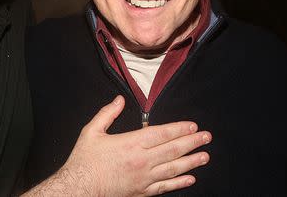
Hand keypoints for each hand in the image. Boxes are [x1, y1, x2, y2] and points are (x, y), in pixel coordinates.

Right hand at [24, 95, 210, 195]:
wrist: (79, 188)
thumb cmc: (85, 160)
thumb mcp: (92, 131)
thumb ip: (107, 114)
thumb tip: (120, 100)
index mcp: (131, 143)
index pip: (162, 134)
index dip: (179, 129)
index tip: (193, 126)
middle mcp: (141, 161)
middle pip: (173, 150)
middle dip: (192, 142)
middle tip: (207, 137)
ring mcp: (144, 178)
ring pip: (173, 169)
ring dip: (191, 162)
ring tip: (205, 156)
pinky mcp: (141, 191)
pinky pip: (165, 187)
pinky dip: (179, 183)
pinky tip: (190, 178)